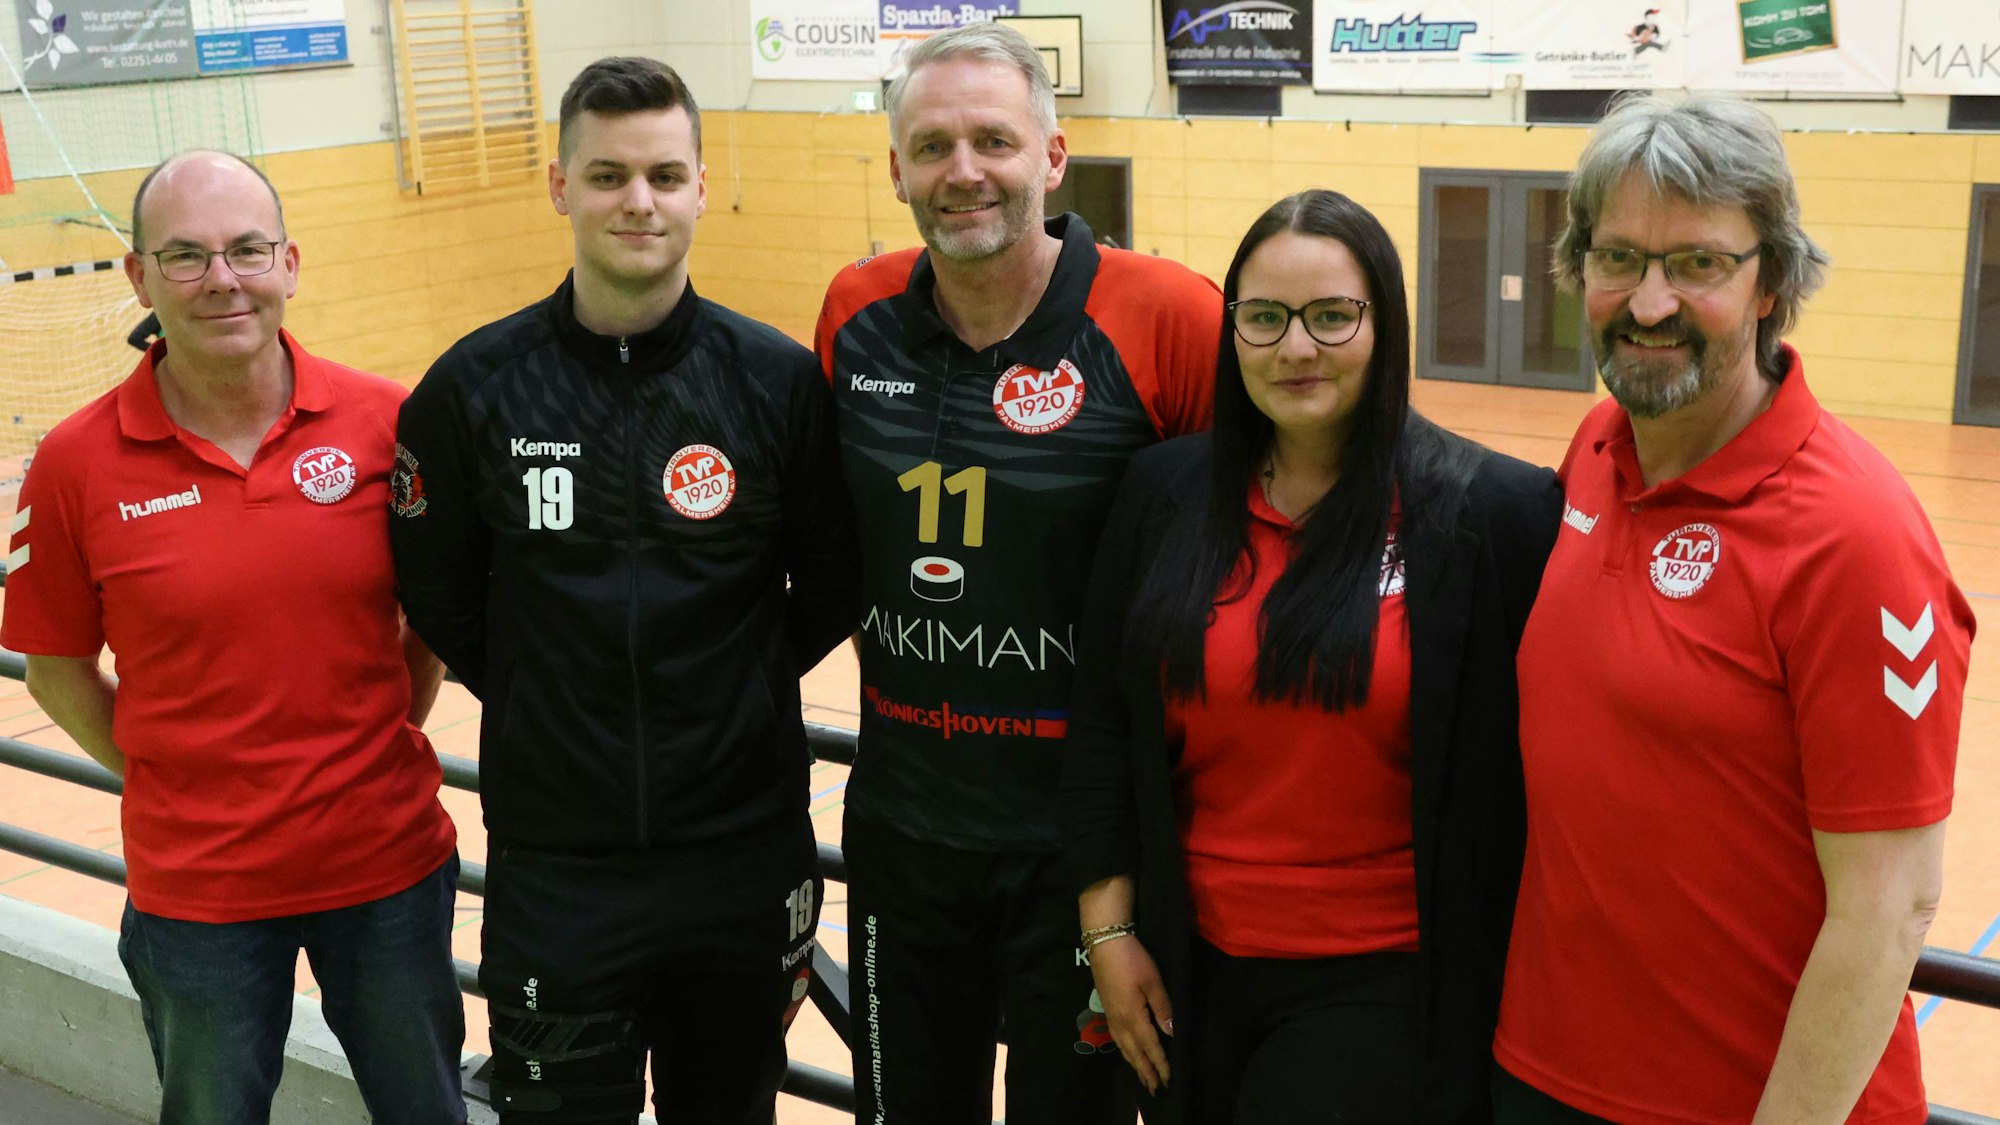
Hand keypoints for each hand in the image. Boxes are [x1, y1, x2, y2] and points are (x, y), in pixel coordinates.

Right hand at [1089, 935, 1173, 1094]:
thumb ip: (1163, 1008)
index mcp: (1133, 1017)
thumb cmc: (1133, 960)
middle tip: (1155, 1088)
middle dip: (1145, 1071)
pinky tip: (1127, 1051)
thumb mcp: (1153, 982)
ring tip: (1142, 1077)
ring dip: (1134, 1064)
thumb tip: (1171, 1032)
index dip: (1160, 1064)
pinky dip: (1125, 1051)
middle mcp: (1120, 1022)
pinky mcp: (1107, 1008)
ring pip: (1124, 1047)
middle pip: (1134, 1053)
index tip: (1168, 1079)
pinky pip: (1117, 1038)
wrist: (1105, 943)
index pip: (1150, 1047)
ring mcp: (1111, 1016)